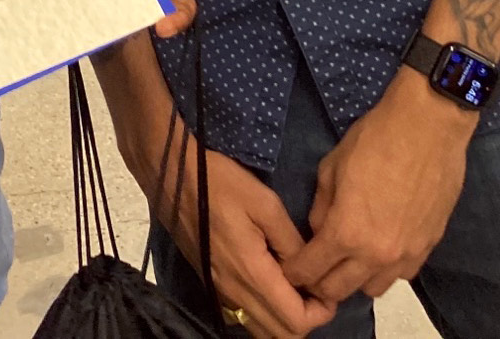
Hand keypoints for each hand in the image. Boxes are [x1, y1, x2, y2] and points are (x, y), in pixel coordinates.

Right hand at [159, 145, 337, 338]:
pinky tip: (271, 282)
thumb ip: (292, 241)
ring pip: (261, 330)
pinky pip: (245, 317)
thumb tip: (310, 268)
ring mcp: (221, 291)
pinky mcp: (212, 285)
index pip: (296, 321)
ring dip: (285, 319)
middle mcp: (234, 292)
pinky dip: (265, 313)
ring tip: (295, 286)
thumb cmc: (220, 183)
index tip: (327, 288)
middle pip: (281, 335)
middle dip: (306, 319)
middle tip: (315, 288)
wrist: (172, 176)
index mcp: (251, 273)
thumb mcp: (265, 203)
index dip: (321, 312)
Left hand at [283, 68, 473, 304]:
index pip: (311, 272)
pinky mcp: (428, 248)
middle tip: (313, 266)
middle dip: (320, 283)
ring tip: (348, 257)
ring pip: (372, 289)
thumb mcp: (331, 167)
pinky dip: (384, 269)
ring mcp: (406, 256)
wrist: (428, 128)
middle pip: (339, 291)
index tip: (288, 268)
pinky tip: (379, 247)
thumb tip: (320, 229)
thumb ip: (321, 207)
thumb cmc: (374, 140)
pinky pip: (401, 275)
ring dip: (355, 279)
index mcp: (346, 233)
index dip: (294, 272)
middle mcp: (377, 256)